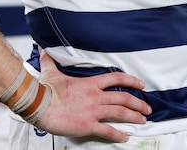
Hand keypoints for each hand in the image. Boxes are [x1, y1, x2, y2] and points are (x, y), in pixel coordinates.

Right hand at [34, 50, 151, 141]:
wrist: (39, 104)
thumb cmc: (45, 90)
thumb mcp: (50, 72)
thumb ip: (50, 62)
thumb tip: (43, 50)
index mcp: (91, 83)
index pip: (117, 78)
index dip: (131, 81)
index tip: (140, 85)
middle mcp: (96, 96)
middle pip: (124, 98)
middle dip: (138, 103)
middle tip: (147, 108)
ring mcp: (93, 111)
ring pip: (120, 113)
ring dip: (134, 117)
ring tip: (142, 120)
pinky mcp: (88, 125)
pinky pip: (107, 130)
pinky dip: (118, 134)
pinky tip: (125, 137)